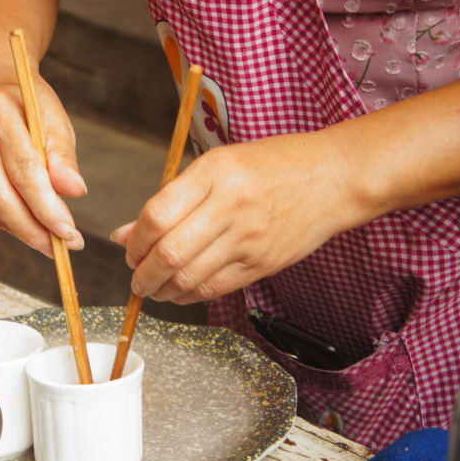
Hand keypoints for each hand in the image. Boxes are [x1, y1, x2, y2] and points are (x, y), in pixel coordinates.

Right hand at [0, 62, 86, 257]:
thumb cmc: (28, 106)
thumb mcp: (54, 119)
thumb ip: (63, 156)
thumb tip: (75, 191)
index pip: (24, 170)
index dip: (47, 208)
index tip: (70, 233)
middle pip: (2, 195)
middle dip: (34, 229)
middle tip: (61, 248)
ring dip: (23, 229)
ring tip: (49, 238)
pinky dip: (6, 221)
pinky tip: (25, 221)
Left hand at [111, 130, 358, 303]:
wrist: (333, 177)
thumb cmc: (273, 165)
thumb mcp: (218, 165)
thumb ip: (172, 198)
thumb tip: (126, 233)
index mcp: (215, 173)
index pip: (158, 216)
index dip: (135, 240)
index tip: (129, 248)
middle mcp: (231, 205)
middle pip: (170, 253)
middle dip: (143, 274)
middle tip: (136, 277)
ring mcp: (249, 238)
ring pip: (189, 278)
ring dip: (162, 290)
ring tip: (153, 288)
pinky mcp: (263, 263)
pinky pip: (215, 288)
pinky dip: (189, 295)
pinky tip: (180, 291)